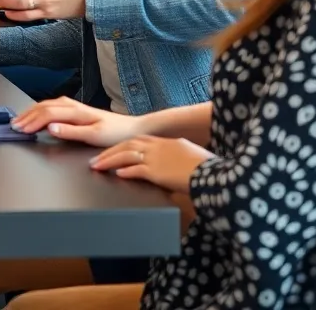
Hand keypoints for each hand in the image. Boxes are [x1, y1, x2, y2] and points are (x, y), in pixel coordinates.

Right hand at [11, 96, 142, 146]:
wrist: (132, 128)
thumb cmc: (115, 134)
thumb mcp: (93, 136)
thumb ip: (70, 132)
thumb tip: (50, 127)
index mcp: (75, 112)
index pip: (46, 113)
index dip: (31, 121)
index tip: (19, 130)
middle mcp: (73, 105)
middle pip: (43, 106)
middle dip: (27, 115)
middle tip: (13, 125)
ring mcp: (74, 106)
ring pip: (46, 105)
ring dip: (31, 111)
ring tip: (20, 120)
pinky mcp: (76, 109)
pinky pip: (52, 106)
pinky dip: (40, 110)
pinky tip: (37, 114)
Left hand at [90, 136, 213, 193]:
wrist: (219, 174)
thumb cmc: (212, 169)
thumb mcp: (194, 159)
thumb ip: (180, 160)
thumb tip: (175, 169)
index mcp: (171, 143)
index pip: (141, 141)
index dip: (125, 145)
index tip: (114, 149)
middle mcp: (161, 147)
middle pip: (129, 145)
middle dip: (110, 152)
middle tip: (96, 158)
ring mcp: (158, 158)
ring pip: (127, 156)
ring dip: (109, 161)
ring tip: (97, 166)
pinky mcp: (157, 171)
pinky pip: (136, 170)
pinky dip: (125, 171)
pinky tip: (117, 174)